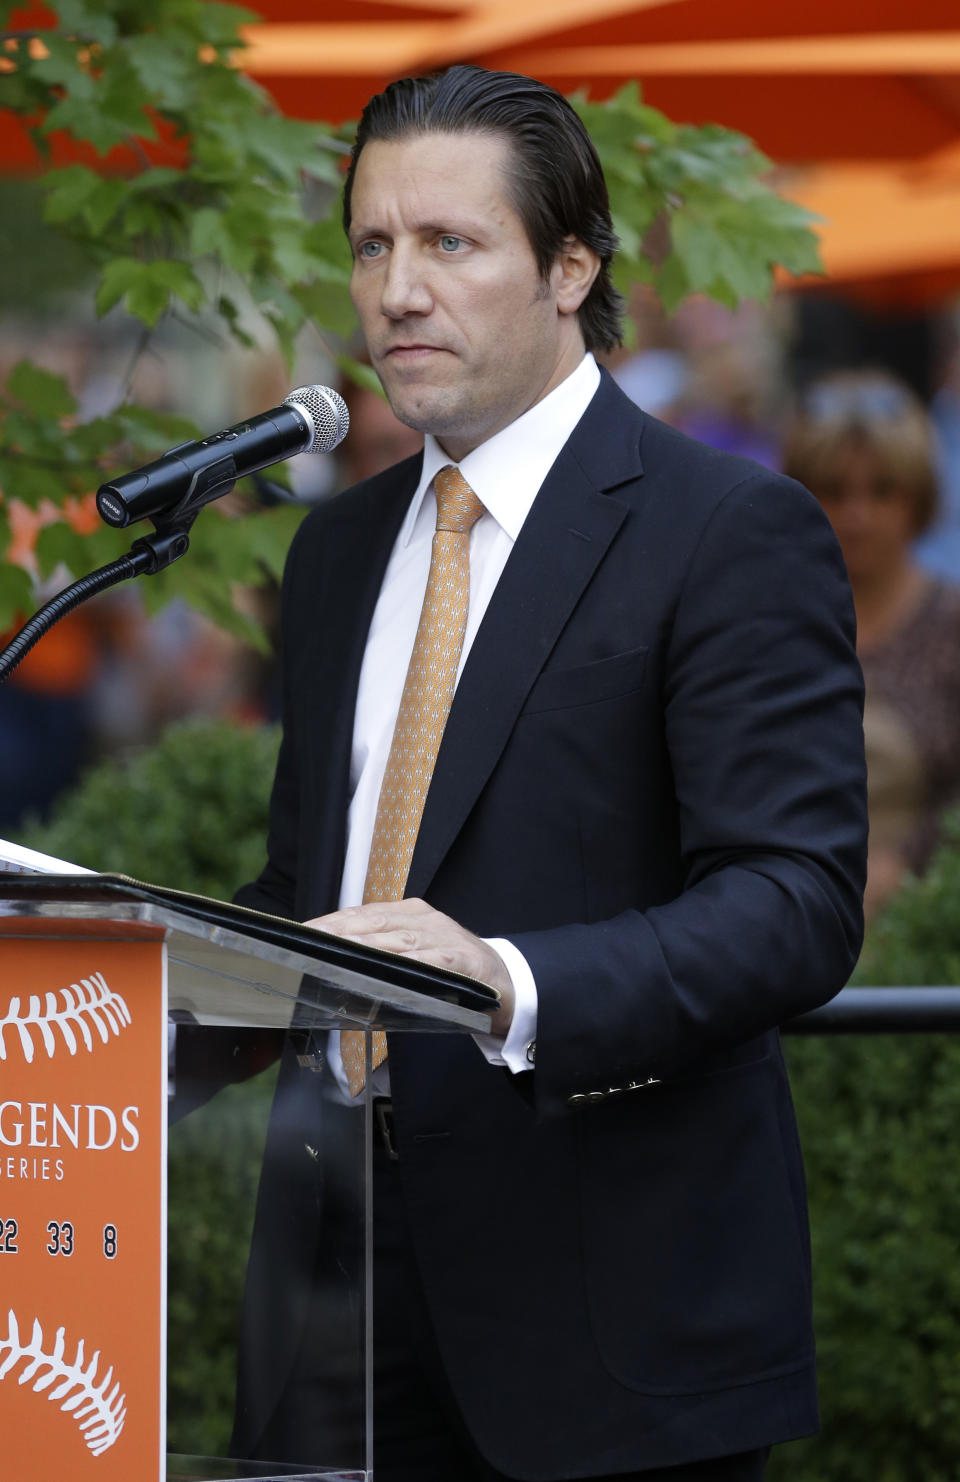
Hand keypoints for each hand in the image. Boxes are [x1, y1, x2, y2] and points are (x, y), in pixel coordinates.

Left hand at [306, 898, 514, 1035]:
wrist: (504, 981)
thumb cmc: (452, 969)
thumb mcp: (416, 954)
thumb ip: (383, 954)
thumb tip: (338, 966)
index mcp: (410, 914)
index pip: (362, 913)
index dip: (332, 921)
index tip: (303, 931)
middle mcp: (425, 919)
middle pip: (375, 921)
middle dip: (340, 930)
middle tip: (310, 940)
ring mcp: (444, 937)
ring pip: (398, 938)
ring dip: (367, 944)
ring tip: (340, 950)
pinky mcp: (462, 960)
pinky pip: (433, 960)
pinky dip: (412, 963)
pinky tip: (393, 968)